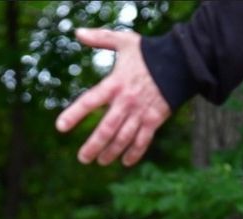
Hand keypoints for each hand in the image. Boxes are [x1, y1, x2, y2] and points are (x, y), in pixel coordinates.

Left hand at [55, 28, 171, 166]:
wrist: (181, 61)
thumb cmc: (149, 52)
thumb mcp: (124, 41)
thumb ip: (100, 38)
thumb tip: (77, 32)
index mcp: (115, 84)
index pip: (90, 101)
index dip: (75, 114)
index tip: (61, 127)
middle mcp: (126, 101)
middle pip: (106, 129)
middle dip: (93, 146)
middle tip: (83, 158)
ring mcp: (141, 112)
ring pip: (123, 139)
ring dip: (111, 152)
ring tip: (100, 161)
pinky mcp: (155, 119)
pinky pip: (143, 141)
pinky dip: (135, 153)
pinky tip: (125, 162)